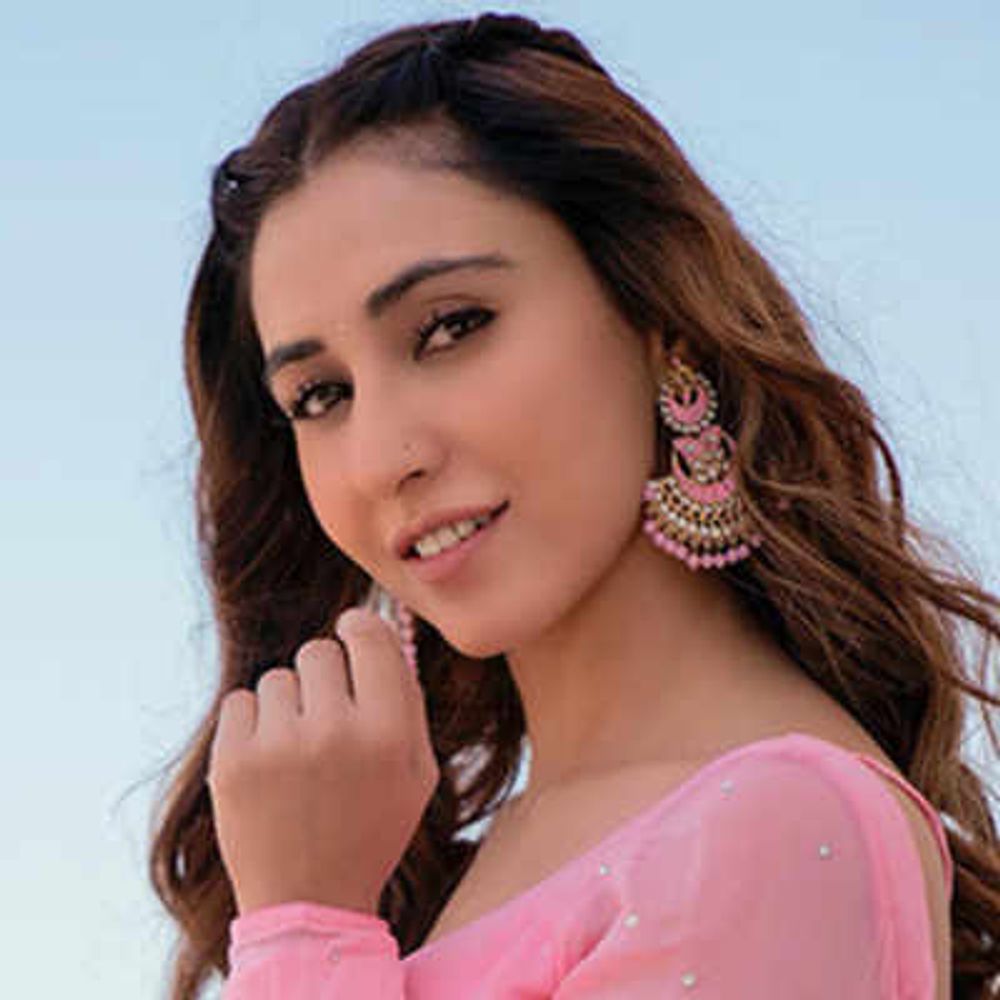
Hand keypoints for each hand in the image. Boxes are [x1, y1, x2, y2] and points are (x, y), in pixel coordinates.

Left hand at [207, 607, 438, 916]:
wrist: (309, 904)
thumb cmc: (371, 829)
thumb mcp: (417, 773)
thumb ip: (407, 700)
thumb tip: (381, 631)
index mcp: (388, 734)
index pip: (369, 637)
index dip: (359, 627)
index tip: (351, 631)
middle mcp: (335, 733)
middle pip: (319, 651)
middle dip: (324, 677)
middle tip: (327, 718)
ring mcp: (278, 747)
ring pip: (279, 678)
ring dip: (288, 705)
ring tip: (296, 755)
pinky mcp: (231, 762)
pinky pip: (240, 701)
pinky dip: (252, 724)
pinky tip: (267, 763)